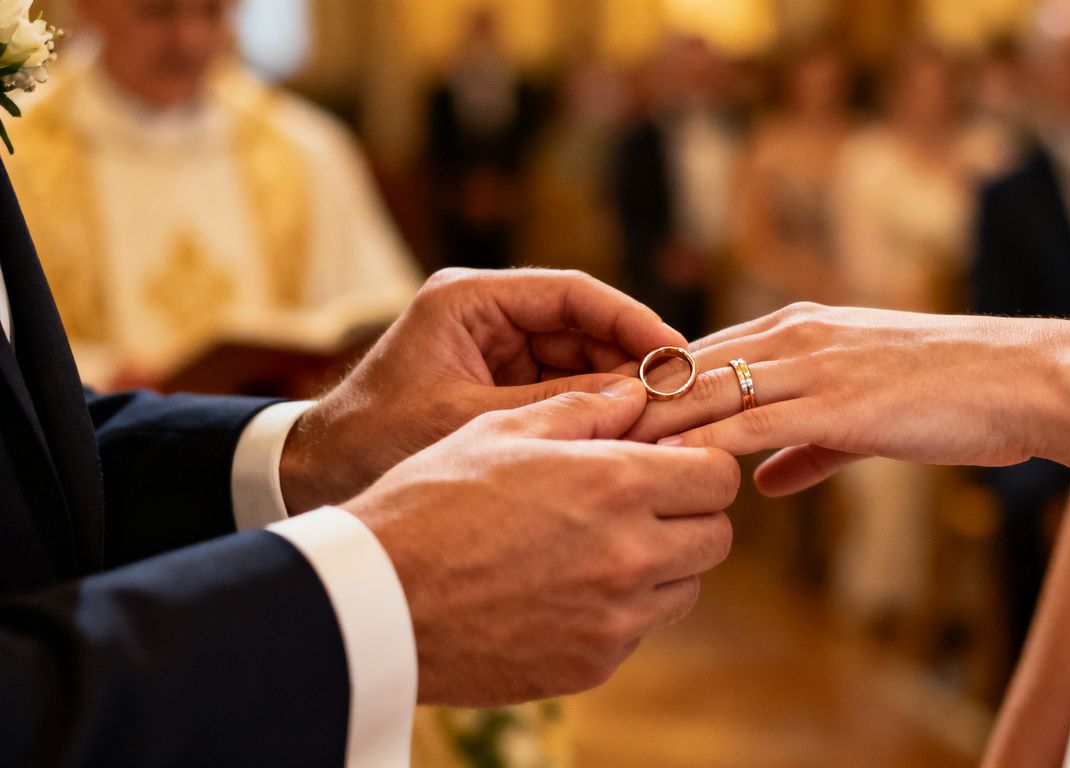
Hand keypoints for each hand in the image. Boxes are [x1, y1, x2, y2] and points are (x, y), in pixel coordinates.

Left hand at [280, 268, 685, 513]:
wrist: (315, 474)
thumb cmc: (375, 441)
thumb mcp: (469, 420)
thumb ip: (552, 406)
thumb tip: (637, 400)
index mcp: (469, 299)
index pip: (571, 292)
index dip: (629, 318)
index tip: (672, 350)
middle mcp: (487, 315)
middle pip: (581, 324)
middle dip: (630, 358)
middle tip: (677, 395)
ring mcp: (494, 348)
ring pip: (578, 358)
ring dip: (616, 388)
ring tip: (660, 422)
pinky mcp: (497, 382)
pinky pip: (561, 388)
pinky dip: (591, 410)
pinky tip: (624, 439)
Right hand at [342, 380, 737, 705]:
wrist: (375, 600)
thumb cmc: (430, 503)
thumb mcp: (498, 429)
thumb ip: (580, 409)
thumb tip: (635, 394)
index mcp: (615, 484)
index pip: (717, 475)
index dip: (699, 462)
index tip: (669, 460)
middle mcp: (630, 553)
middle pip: (716, 535)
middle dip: (689, 513)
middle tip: (642, 502)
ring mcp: (616, 617)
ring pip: (686, 586)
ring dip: (663, 563)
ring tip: (602, 545)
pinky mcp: (593, 664)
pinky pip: (639, 629)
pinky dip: (622, 609)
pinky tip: (568, 587)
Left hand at [626, 303, 1069, 494]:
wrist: (1021, 381)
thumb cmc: (951, 398)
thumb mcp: (864, 421)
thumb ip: (806, 449)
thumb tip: (760, 483)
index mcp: (796, 331)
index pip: (698, 357)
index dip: (645, 391)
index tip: (595, 423)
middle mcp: (792, 337)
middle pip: (684, 368)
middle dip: (625, 404)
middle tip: (564, 436)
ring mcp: (811, 364)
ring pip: (704, 392)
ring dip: (646, 425)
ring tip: (590, 455)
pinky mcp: (834, 401)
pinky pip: (748, 423)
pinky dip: (700, 447)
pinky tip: (664, 473)